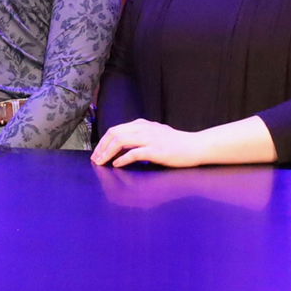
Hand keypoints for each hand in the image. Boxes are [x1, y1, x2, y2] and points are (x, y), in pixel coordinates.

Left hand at [90, 119, 211, 168]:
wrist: (195, 146)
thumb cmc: (176, 143)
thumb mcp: (155, 134)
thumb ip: (139, 137)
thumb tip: (121, 148)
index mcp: (142, 125)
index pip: (115, 129)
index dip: (103, 141)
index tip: (97, 153)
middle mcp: (144, 129)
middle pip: (114, 134)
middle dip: (101, 147)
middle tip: (95, 159)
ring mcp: (150, 139)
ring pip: (121, 141)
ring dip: (108, 153)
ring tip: (102, 163)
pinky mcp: (156, 151)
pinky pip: (134, 153)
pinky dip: (122, 159)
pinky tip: (117, 165)